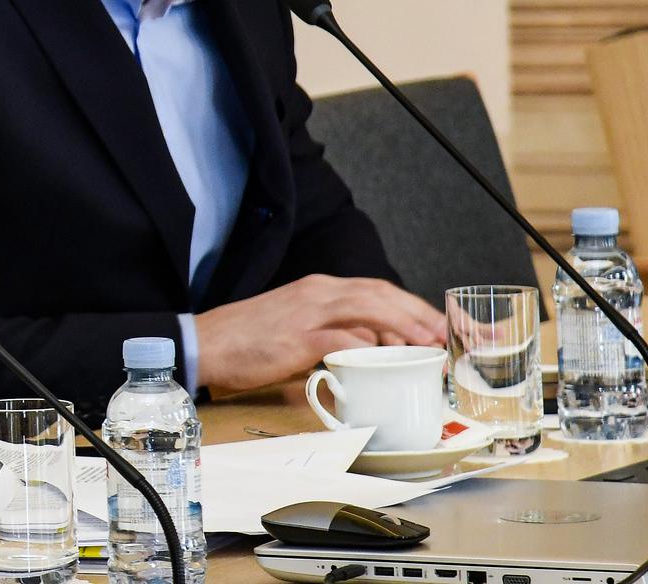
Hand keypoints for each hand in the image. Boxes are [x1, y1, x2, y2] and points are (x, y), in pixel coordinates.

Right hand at [193, 274, 445, 393]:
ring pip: (368, 308)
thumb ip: (334, 334)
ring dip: (403, 324)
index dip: (411, 305)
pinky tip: (385, 358)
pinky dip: (368, 347)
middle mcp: (317, 293)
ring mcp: (307, 312)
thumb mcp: (298, 329)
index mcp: (318, 289)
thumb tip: (369, 349)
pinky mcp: (297, 337)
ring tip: (427, 342)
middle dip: (417, 312)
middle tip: (443, 334)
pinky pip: (341, 337)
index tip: (435, 325)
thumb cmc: (248, 341)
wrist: (204, 342)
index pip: (376, 289)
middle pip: (380, 293)